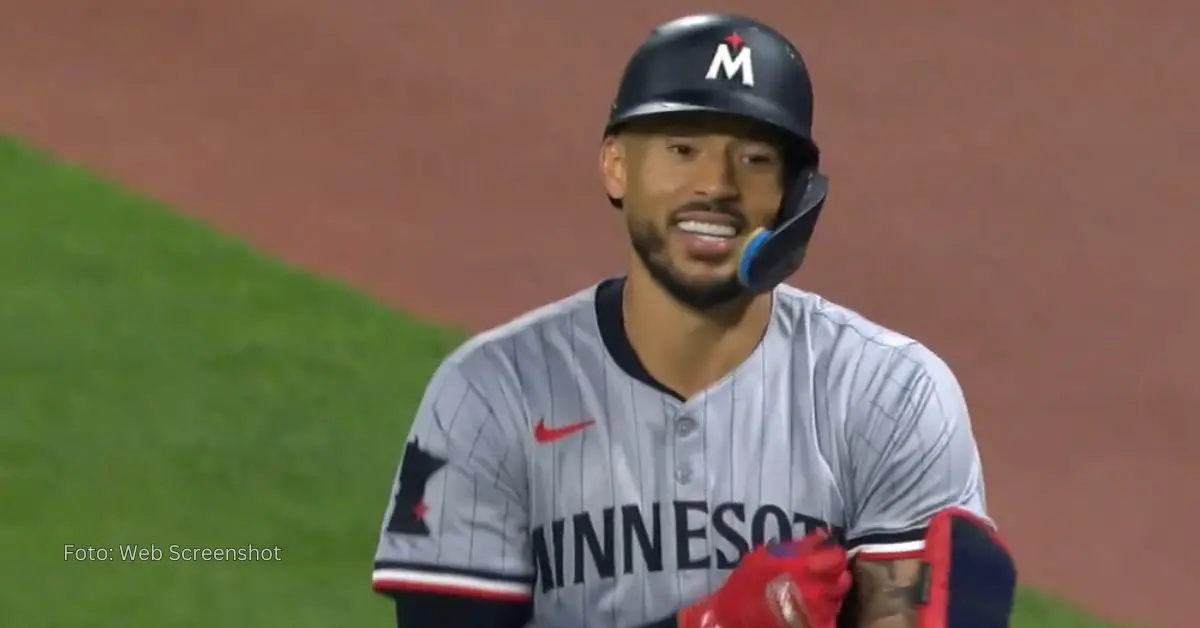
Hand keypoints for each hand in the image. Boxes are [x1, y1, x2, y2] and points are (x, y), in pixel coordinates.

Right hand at [678, 529, 851, 627]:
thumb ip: (797, 546)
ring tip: (813, 592)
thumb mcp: (766, 556)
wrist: (732, 620)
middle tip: (820, 574)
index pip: (838, 557)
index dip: (833, 555)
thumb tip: (822, 535)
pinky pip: (831, 618)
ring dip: (830, 593)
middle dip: (834, 574)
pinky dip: (825, 613)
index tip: (826, 556)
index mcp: (805, 567)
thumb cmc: (746, 584)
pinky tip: (811, 610)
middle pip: (843, 578)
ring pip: (838, 598)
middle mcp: (817, 590)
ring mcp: (819, 613)